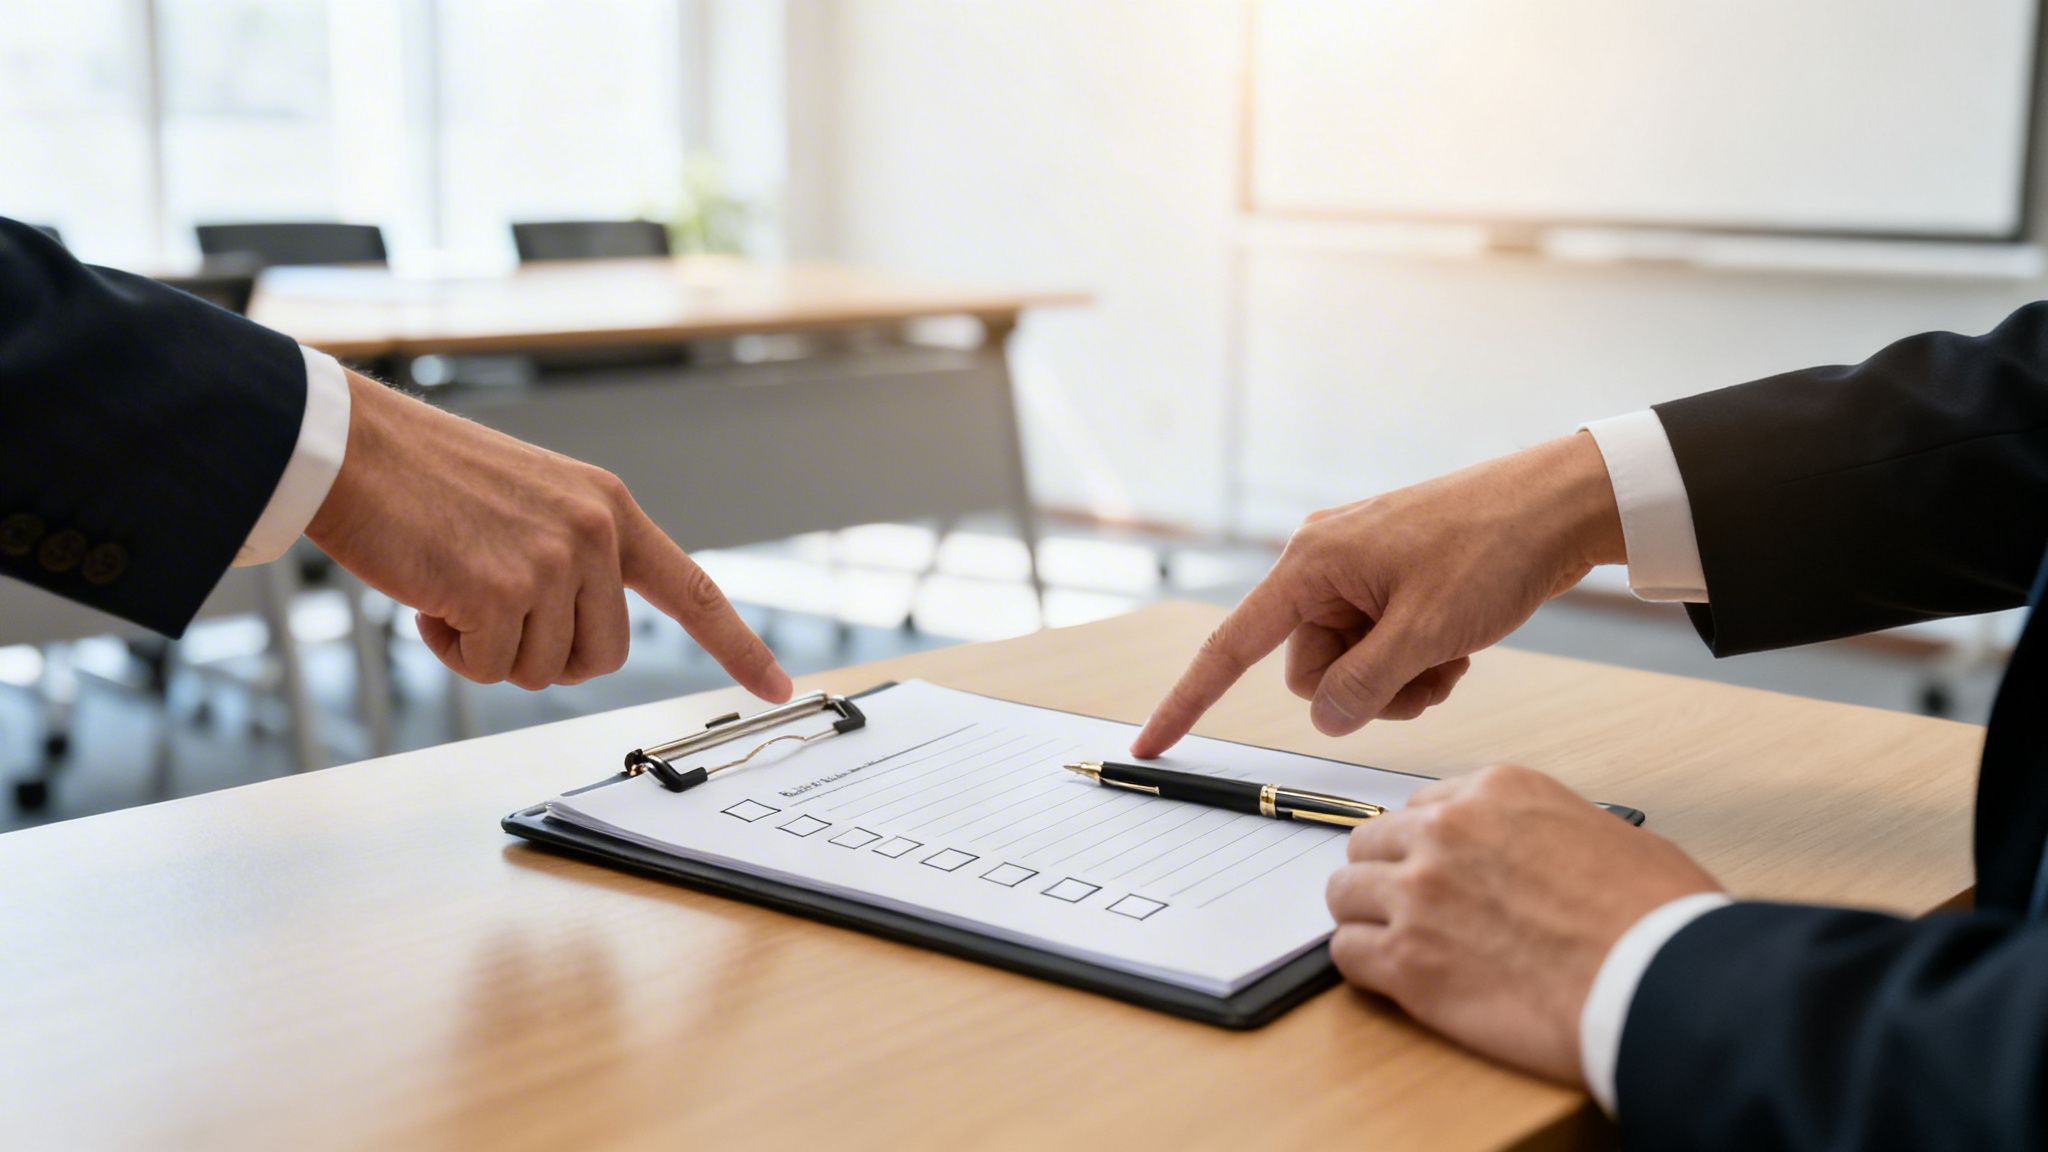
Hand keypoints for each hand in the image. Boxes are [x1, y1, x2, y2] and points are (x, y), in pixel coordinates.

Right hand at [307, 370, 791, 697]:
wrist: (353, 449)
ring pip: (544, 671)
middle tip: (492, 609)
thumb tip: (581, 639)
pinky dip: (452, 649)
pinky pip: (488, 669)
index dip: (737, 645)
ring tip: (453, 584)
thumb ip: (575, 557)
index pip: (692, 589)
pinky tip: (428, 593)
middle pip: (603, 655)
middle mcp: (594, 533)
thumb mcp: (532, 502)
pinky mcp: (500, 591)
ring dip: (492, 649)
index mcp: (610, 508)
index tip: (777, 688)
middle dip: (548, 654)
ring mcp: (551, 562)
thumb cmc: (427, 479)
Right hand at [1132, 432, 1625, 756]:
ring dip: (1399, 683)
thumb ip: (1365, 685)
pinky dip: (1415, 665)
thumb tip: (1326, 716)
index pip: (1231, 647)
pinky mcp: (1390, 588)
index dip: (1187, 702)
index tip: (1150, 745)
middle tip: (1426, 673)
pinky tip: (1457, 648)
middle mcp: (1322, 567)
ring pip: (1349, 670)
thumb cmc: (1494, 548)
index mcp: (1312, 565)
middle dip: (1363, 691)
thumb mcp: (1427, 632)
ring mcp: (1358, 577)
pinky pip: (1379, 651)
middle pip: (1309, 672)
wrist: (1558, 506)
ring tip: (1450, 659)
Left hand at [1326, 764, 1719, 1083]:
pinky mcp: (1407, 961)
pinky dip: (1364, 966)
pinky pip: (1347, 952)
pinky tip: (1396, 978)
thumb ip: (1541, 830)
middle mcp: (1447, 831)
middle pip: (1372, 843)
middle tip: (1413, 910)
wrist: (1661, 981)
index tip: (1437, 870)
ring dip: (1366, 916)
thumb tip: (1524, 857)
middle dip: (1387, 874)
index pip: (1422, 807)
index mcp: (1497, 791)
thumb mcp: (1605, 832)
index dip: (1427, 845)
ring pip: (1345, 892)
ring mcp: (1419, 894)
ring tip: (1398, 945)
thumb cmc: (1657, 915)